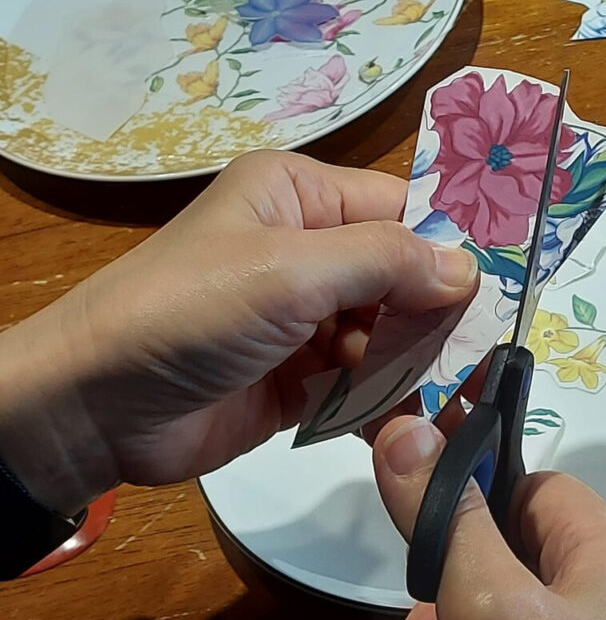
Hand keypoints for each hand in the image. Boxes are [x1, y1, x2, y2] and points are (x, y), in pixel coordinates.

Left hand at [0, 151, 477, 515]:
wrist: (96, 408)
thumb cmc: (191, 312)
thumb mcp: (290, 271)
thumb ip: (385, 262)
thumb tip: (469, 268)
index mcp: (300, 197)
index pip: (399, 209)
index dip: (446, 246)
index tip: (495, 290)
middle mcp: (308, 249)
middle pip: (402, 275)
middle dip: (432, 315)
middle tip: (467, 355)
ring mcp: (306, 317)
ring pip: (390, 333)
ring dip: (411, 364)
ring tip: (434, 394)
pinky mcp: (302, 377)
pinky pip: (364, 382)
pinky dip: (384, 402)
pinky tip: (402, 423)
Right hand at [372, 416, 605, 619]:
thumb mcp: (493, 604)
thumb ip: (449, 521)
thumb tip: (406, 433)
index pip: (539, 490)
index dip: (478, 501)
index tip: (429, 524)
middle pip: (534, 553)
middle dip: (470, 570)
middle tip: (422, 602)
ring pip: (544, 602)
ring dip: (483, 607)